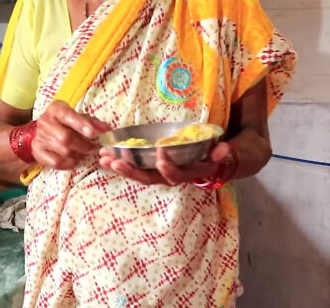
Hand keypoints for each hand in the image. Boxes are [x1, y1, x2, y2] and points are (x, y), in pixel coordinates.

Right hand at [30, 101, 109, 169]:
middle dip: (83, 145)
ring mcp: (40, 138)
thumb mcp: (79, 117)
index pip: (67, 115)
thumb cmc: (66, 123)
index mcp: (56, 109)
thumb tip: (107, 130)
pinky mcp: (38, 152)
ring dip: (78, 154)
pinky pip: (56, 162)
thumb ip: (94, 123)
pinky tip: (75, 160)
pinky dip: (69, 163)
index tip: (92, 133)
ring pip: (62, 151)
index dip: (80, 124)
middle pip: (65, 137)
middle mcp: (45, 122)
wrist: (43, 132)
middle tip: (93, 148)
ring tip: (85, 153)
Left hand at [98, 140, 235, 185]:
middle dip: (132, 172)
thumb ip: (221, 153)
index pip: (176, 175)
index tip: (160, 152)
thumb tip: (225, 149)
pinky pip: (134, 169)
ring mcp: (159, 174)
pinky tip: (105, 157)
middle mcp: (172, 177)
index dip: (168, 167)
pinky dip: (119, 163)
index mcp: (188, 174)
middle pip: (150, 179)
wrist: (211, 164)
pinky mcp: (151, 169)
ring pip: (138, 175)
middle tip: (116, 162)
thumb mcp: (220, 153)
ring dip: (121, 168)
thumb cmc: (213, 155)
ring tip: (104, 159)